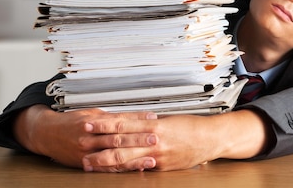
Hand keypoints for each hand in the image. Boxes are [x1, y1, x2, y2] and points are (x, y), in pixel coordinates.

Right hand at [14, 105, 158, 170]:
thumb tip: (136, 117)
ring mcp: (88, 152)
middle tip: (155, 138)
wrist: (46, 134)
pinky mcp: (85, 164)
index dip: (137, 119)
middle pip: (118, 138)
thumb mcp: (92, 113)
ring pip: (114, 155)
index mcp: (94, 122)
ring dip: (134, 158)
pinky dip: (122, 169)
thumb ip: (112, 117)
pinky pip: (106, 168)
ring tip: (150, 159)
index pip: (120, 120)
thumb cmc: (71, 121)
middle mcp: (91, 137)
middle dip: (139, 139)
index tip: (153, 118)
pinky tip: (135, 169)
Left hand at [82, 109, 271, 171]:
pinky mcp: (162, 167)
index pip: (124, 123)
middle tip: (81, 144)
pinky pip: (139, 169)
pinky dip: (125, 170)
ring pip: (126, 158)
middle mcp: (154, 140)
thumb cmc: (193, 127)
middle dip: (98, 144)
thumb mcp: (170, 120)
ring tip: (90, 163)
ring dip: (106, 161)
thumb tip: (132, 123)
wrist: (212, 138)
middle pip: (120, 142)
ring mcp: (157, 155)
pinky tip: (113, 172)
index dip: (104, 123)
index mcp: (155, 124)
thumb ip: (150, 124)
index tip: (89, 122)